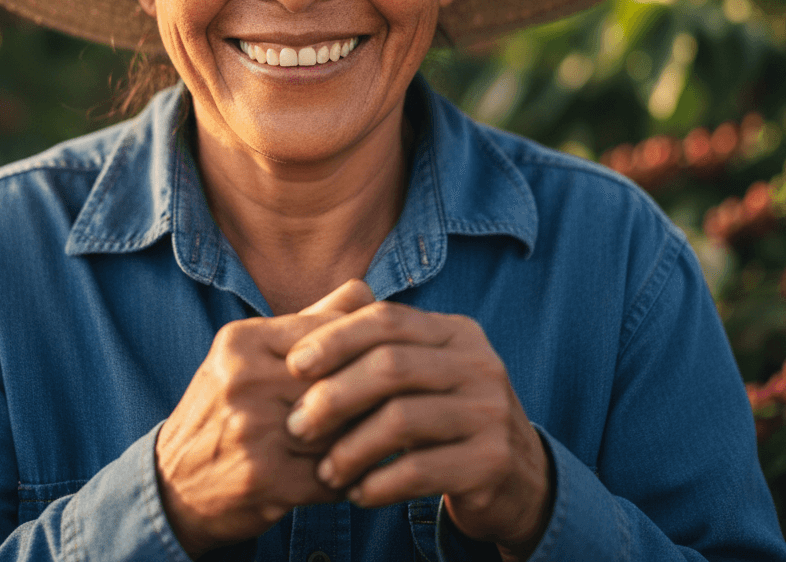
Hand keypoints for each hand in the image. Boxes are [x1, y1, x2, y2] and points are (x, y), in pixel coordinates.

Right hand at [155, 280, 374, 558]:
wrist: (174, 481)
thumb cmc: (227, 406)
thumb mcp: (252, 352)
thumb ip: (310, 319)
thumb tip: (366, 289)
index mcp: (243, 341)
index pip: (328, 331)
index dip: (364, 349)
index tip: (385, 361)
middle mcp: (244, 381)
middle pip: (338, 378)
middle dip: (369, 394)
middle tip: (398, 400)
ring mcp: (253, 432)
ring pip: (341, 427)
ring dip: (367, 436)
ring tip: (385, 435)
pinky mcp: (266, 481)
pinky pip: (333, 474)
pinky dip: (353, 474)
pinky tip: (360, 470)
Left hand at [284, 303, 553, 559]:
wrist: (520, 478)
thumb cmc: (445, 417)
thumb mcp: (420, 373)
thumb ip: (375, 348)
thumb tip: (303, 326)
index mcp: (455, 332)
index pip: (387, 319)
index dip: (336, 338)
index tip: (293, 365)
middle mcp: (478, 363)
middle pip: (390, 365)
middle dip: (334, 395)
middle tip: (296, 425)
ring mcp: (489, 412)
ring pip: (401, 420)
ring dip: (350, 448)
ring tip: (325, 470)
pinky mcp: (491, 462)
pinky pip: (420, 470)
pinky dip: (379, 483)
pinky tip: (357, 493)